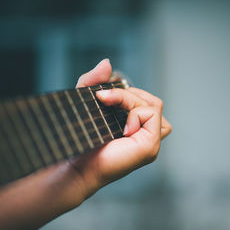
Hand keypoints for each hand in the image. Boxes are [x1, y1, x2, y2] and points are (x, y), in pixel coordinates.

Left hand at [69, 59, 171, 197]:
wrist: (75, 166)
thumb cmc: (81, 141)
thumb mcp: (86, 103)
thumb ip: (94, 81)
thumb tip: (108, 63)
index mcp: (136, 127)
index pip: (146, 101)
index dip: (129, 93)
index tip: (103, 95)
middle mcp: (145, 134)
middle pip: (153, 101)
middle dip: (129, 94)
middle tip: (105, 100)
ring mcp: (150, 141)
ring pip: (154, 104)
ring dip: (131, 100)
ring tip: (109, 107)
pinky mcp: (150, 145)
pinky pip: (152, 114)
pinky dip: (134, 111)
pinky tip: (120, 125)